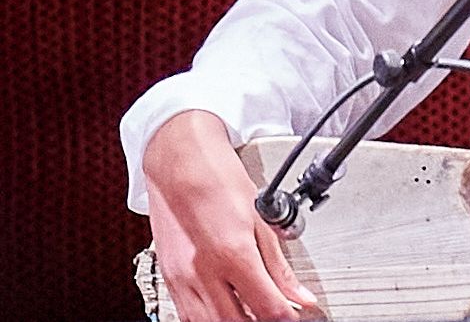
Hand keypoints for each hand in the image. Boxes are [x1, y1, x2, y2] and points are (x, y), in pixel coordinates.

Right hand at [143, 110, 319, 321]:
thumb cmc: (220, 180)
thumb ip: (280, 266)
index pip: (266, 306)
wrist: (181, 163)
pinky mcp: (168, 278)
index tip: (297, 315)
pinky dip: (209, 319)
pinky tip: (226, 311)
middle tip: (276, 314)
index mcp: (233, 253)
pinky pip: (188, 315)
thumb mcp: (262, 219)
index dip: (286, 317)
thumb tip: (300, 295)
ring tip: (254, 312)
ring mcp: (181, 278)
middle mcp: (204, 271)